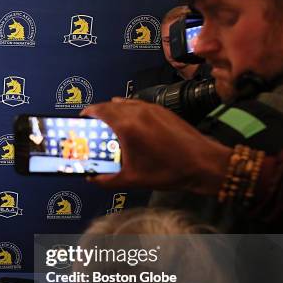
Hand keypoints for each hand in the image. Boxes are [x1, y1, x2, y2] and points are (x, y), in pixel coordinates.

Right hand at [81, 98, 230, 194]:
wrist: (203, 163)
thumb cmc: (167, 172)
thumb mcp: (132, 180)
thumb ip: (105, 179)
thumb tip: (90, 177)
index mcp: (127, 126)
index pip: (99, 111)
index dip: (87, 114)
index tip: (80, 120)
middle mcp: (137, 111)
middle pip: (109, 105)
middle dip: (97, 114)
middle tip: (91, 126)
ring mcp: (151, 108)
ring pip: (124, 103)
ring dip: (112, 110)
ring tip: (107, 124)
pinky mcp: (162, 110)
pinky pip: (137, 104)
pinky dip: (127, 109)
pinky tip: (127, 121)